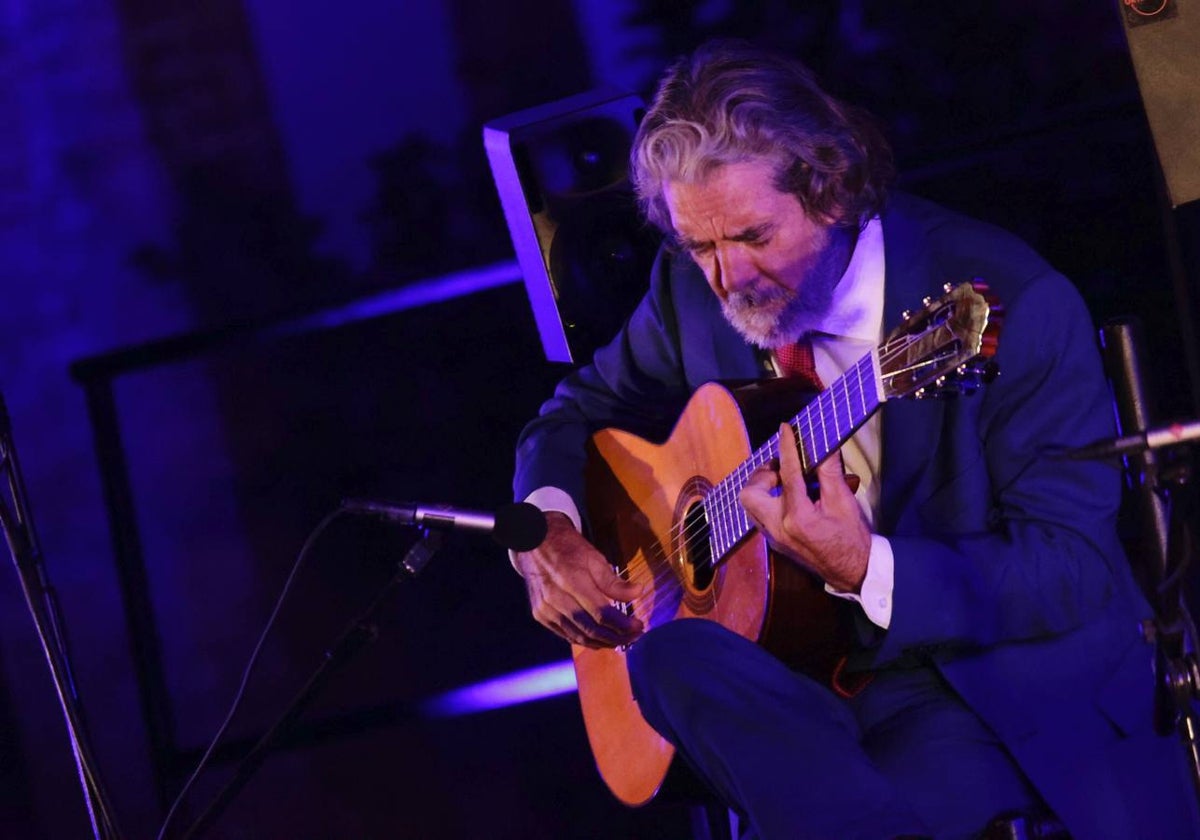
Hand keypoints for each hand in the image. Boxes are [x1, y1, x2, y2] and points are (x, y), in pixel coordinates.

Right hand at [513, 512, 645, 647]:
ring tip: (621, 640)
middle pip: (591, 629)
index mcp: (572, 581)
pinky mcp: (540, 615)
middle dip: (617, 637)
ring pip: (579, 636)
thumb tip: (638, 592)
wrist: (533, 542)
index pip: (602, 613)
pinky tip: (599, 638)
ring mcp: (546, 610)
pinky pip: (566, 635)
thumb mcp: (594, 557)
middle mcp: (557, 599)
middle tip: (634, 635)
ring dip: (603, 642)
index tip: (639, 626)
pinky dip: (585, 639)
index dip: (623, 624)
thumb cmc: (568, 547)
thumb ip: (614, 581)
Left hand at [739, 423, 869, 592]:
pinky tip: (788, 496)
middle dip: (762, 475)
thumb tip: (823, 444)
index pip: (788, 473)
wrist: (853, 571)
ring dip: (763, 488)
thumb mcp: (845, 501)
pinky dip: (768, 500)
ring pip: (750, 505)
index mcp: (798, 517)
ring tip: (784, 481)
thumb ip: (830, 471)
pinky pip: (759, 515)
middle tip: (781, 469)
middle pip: (749, 494)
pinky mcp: (774, 542)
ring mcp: (773, 537)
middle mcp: (778, 528)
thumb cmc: (852, 537)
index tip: (785, 429)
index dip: (787, 447)